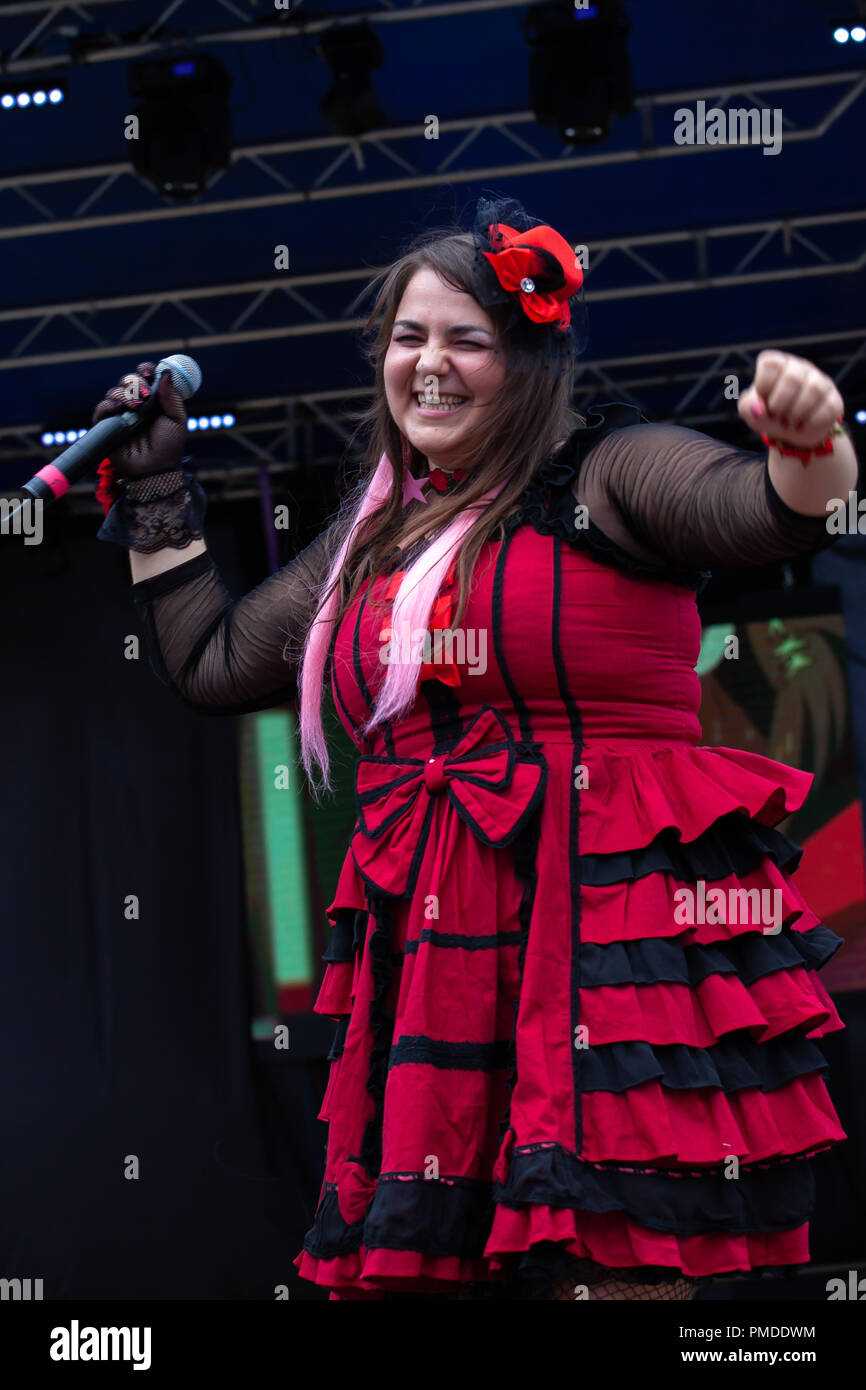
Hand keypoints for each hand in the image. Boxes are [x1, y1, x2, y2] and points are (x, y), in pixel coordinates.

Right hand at [91, 361, 187, 478]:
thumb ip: (171, 396)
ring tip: (136, 407)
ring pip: (114, 391)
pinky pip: (102, 408)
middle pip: (128, 379)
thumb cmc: (168, 446)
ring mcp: (120, 414)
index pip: (144, 376)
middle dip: (135, 381)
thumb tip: (165, 372)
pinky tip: (119, 409)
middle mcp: (135, 404)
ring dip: (125, 394)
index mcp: (152, 400)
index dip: (145, 370)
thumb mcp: (176, 419)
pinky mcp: (107, 425)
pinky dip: (108, 405)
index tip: (149, 373)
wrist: (155, 469)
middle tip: (145, 394)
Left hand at [738, 350, 843, 449]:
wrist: (792, 434)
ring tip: (790, 422)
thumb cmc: (769, 415)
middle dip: (780, 403)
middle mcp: (800, 368)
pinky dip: (811, 423)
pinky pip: (827, 408)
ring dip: (796, 413)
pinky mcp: (834, 399)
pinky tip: (804, 425)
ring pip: (813, 390)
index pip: (769, 364)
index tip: (764, 400)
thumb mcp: (752, 412)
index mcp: (777, 365)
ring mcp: (820, 381)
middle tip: (777, 415)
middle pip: (792, 377)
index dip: (763, 387)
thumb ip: (748, 406)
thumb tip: (758, 408)